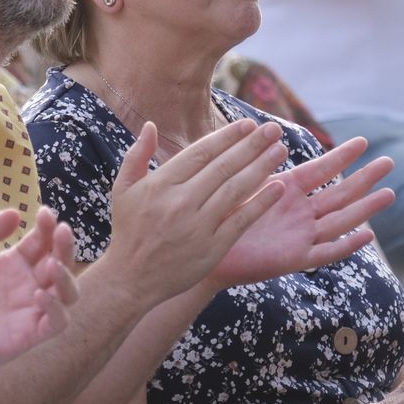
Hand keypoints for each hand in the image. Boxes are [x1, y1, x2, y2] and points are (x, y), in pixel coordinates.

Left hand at [0, 207, 77, 382]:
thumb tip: (15, 213)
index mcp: (16, 263)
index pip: (42, 241)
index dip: (47, 226)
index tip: (44, 212)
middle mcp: (30, 284)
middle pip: (61, 262)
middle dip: (65, 245)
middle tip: (61, 229)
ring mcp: (32, 310)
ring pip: (67, 293)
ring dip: (66, 277)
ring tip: (52, 263)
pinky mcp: (28, 335)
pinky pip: (55, 323)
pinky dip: (55, 308)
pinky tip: (39, 295)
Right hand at [102, 119, 289, 300]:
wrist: (131, 279)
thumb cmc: (129, 230)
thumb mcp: (123, 189)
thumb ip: (136, 155)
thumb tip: (151, 125)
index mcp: (162, 183)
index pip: (202, 152)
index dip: (228, 136)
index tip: (249, 124)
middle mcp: (182, 201)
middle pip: (224, 167)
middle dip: (252, 145)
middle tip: (274, 130)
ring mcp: (199, 225)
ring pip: (236, 189)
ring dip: (262, 167)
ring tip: (281, 150)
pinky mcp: (212, 248)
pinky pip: (241, 220)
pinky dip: (261, 203)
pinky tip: (278, 187)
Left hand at [208, 138, 393, 287]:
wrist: (203, 251)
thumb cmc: (216, 214)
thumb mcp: (238, 182)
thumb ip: (254, 161)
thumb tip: (264, 130)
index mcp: (285, 189)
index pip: (320, 169)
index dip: (341, 156)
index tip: (362, 141)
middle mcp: (298, 211)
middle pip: (338, 193)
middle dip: (363, 178)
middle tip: (389, 162)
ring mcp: (299, 235)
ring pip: (340, 220)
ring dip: (364, 208)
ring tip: (389, 193)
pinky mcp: (293, 259)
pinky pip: (325, 252)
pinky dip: (346, 245)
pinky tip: (367, 236)